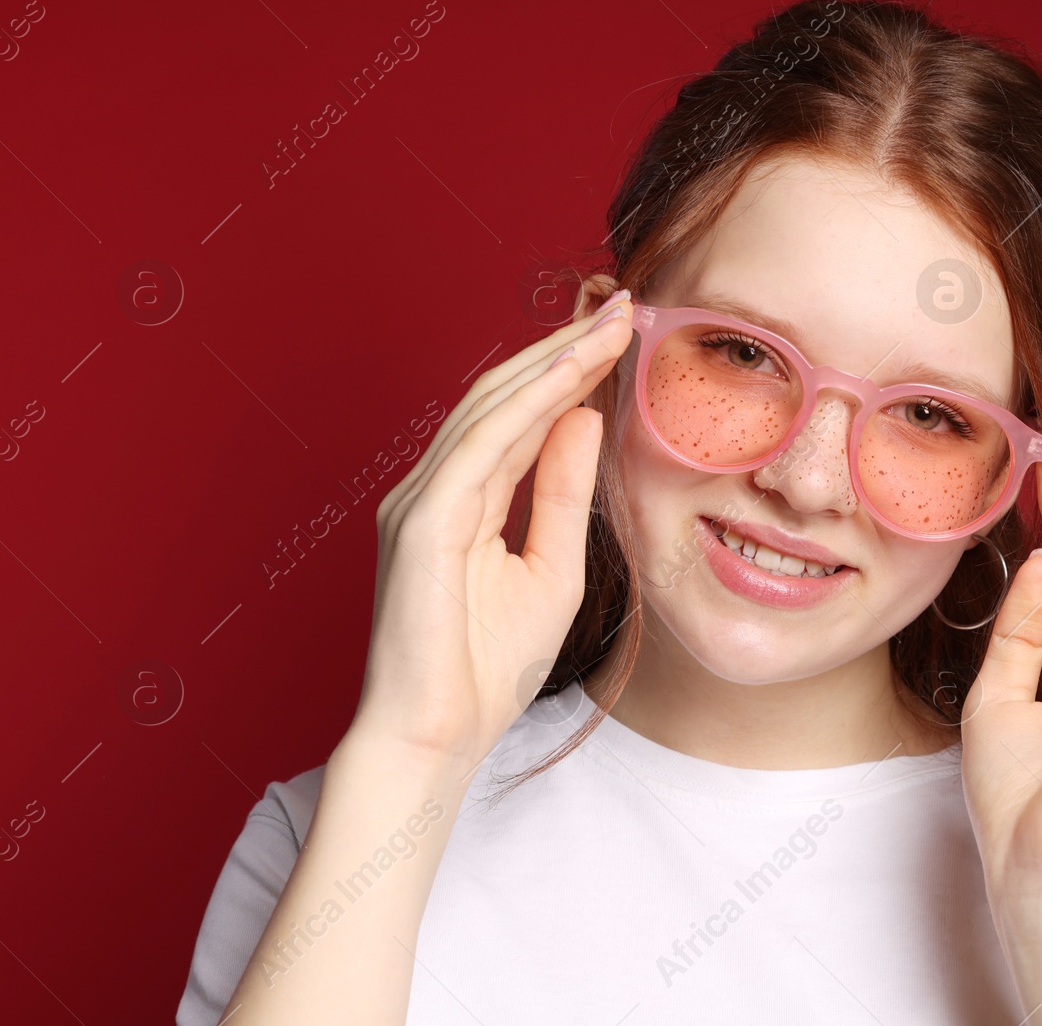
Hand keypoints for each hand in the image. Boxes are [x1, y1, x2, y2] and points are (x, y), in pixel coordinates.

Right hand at [347, 278, 634, 774]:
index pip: (517, 416)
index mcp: (461, 501)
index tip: (621, 332)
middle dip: (565, 348)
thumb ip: (564, 491)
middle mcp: (434, 489)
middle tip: (621, 304)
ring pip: (491, 407)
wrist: (439, 737)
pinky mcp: (421, 522)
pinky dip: (528, 404)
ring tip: (609, 324)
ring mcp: (420, 501)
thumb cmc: (487, 668)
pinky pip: (481, 445)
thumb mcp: (553, 567)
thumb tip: (584, 418)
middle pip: (503, 396)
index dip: (568, 370)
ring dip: (554, 361)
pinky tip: (572, 375)